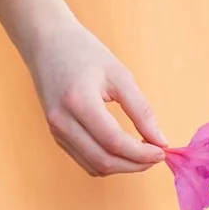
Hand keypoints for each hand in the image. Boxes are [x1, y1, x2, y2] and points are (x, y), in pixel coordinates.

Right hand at [26, 17, 166, 175]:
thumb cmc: (84, 52)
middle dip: (135, 165)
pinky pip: (84, 160)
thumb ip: (141, 110)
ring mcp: (56, 131)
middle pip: (103, 160)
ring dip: (122, 167)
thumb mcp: (119, 75)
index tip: (162, 151)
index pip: (114, 142)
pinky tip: (123, 152)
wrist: (46, 42)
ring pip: (94, 166)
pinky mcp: (56, 135)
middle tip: (156, 156)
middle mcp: (62, 121)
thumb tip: (160, 140)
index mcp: (78, 101)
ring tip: (143, 154)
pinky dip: (107, 162)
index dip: (141, 153)